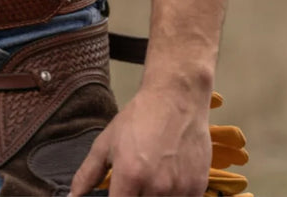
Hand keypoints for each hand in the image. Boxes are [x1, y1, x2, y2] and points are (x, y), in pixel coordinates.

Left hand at [71, 82, 211, 196]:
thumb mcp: (106, 142)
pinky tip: (168, 183)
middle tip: (134, 188)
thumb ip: (88, 174)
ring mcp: (180, 189)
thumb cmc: (138, 119)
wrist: (177, 99)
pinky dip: (174, 196)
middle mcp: (156, 187)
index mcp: (129, 176)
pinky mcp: (198, 188)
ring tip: (150, 183)